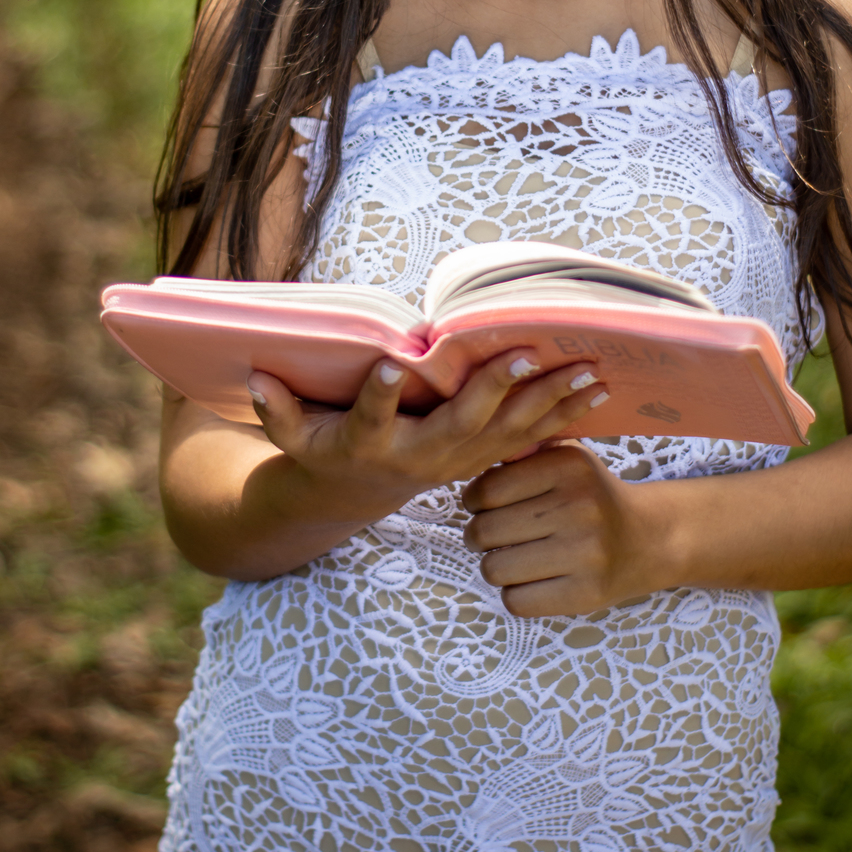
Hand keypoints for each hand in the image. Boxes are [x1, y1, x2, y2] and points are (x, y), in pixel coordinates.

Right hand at [244, 352, 609, 530]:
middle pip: (460, 425)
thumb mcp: (292, 433)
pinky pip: (529, 439)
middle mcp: (419, 457)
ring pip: (508, 433)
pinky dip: (564, 418)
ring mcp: (457, 462)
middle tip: (523, 357)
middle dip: (494, 391)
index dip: (379, 395)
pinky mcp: (482, 460)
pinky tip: (600, 394)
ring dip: (550, 404)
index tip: (389, 366)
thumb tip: (252, 376)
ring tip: (589, 373)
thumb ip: (275, 407)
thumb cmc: (323, 447)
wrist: (359, 494)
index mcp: (370, 443)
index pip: (371, 418)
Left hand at [462, 442, 667, 616]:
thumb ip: (523, 452)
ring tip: (512, 557)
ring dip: (495, 566)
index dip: (473, 501)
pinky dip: (515, 593)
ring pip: (495, 569)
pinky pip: (516, 602)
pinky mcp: (587, 594)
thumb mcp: (568, 458)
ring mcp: (585, 553)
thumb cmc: (593, 496)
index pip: (486, 490)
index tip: (483, 506)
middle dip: (478, 536)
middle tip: (492, 535)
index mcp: (569, 467)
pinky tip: (532, 580)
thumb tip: (473, 460)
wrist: (651, 539)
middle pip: (484, 531)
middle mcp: (578, 506)